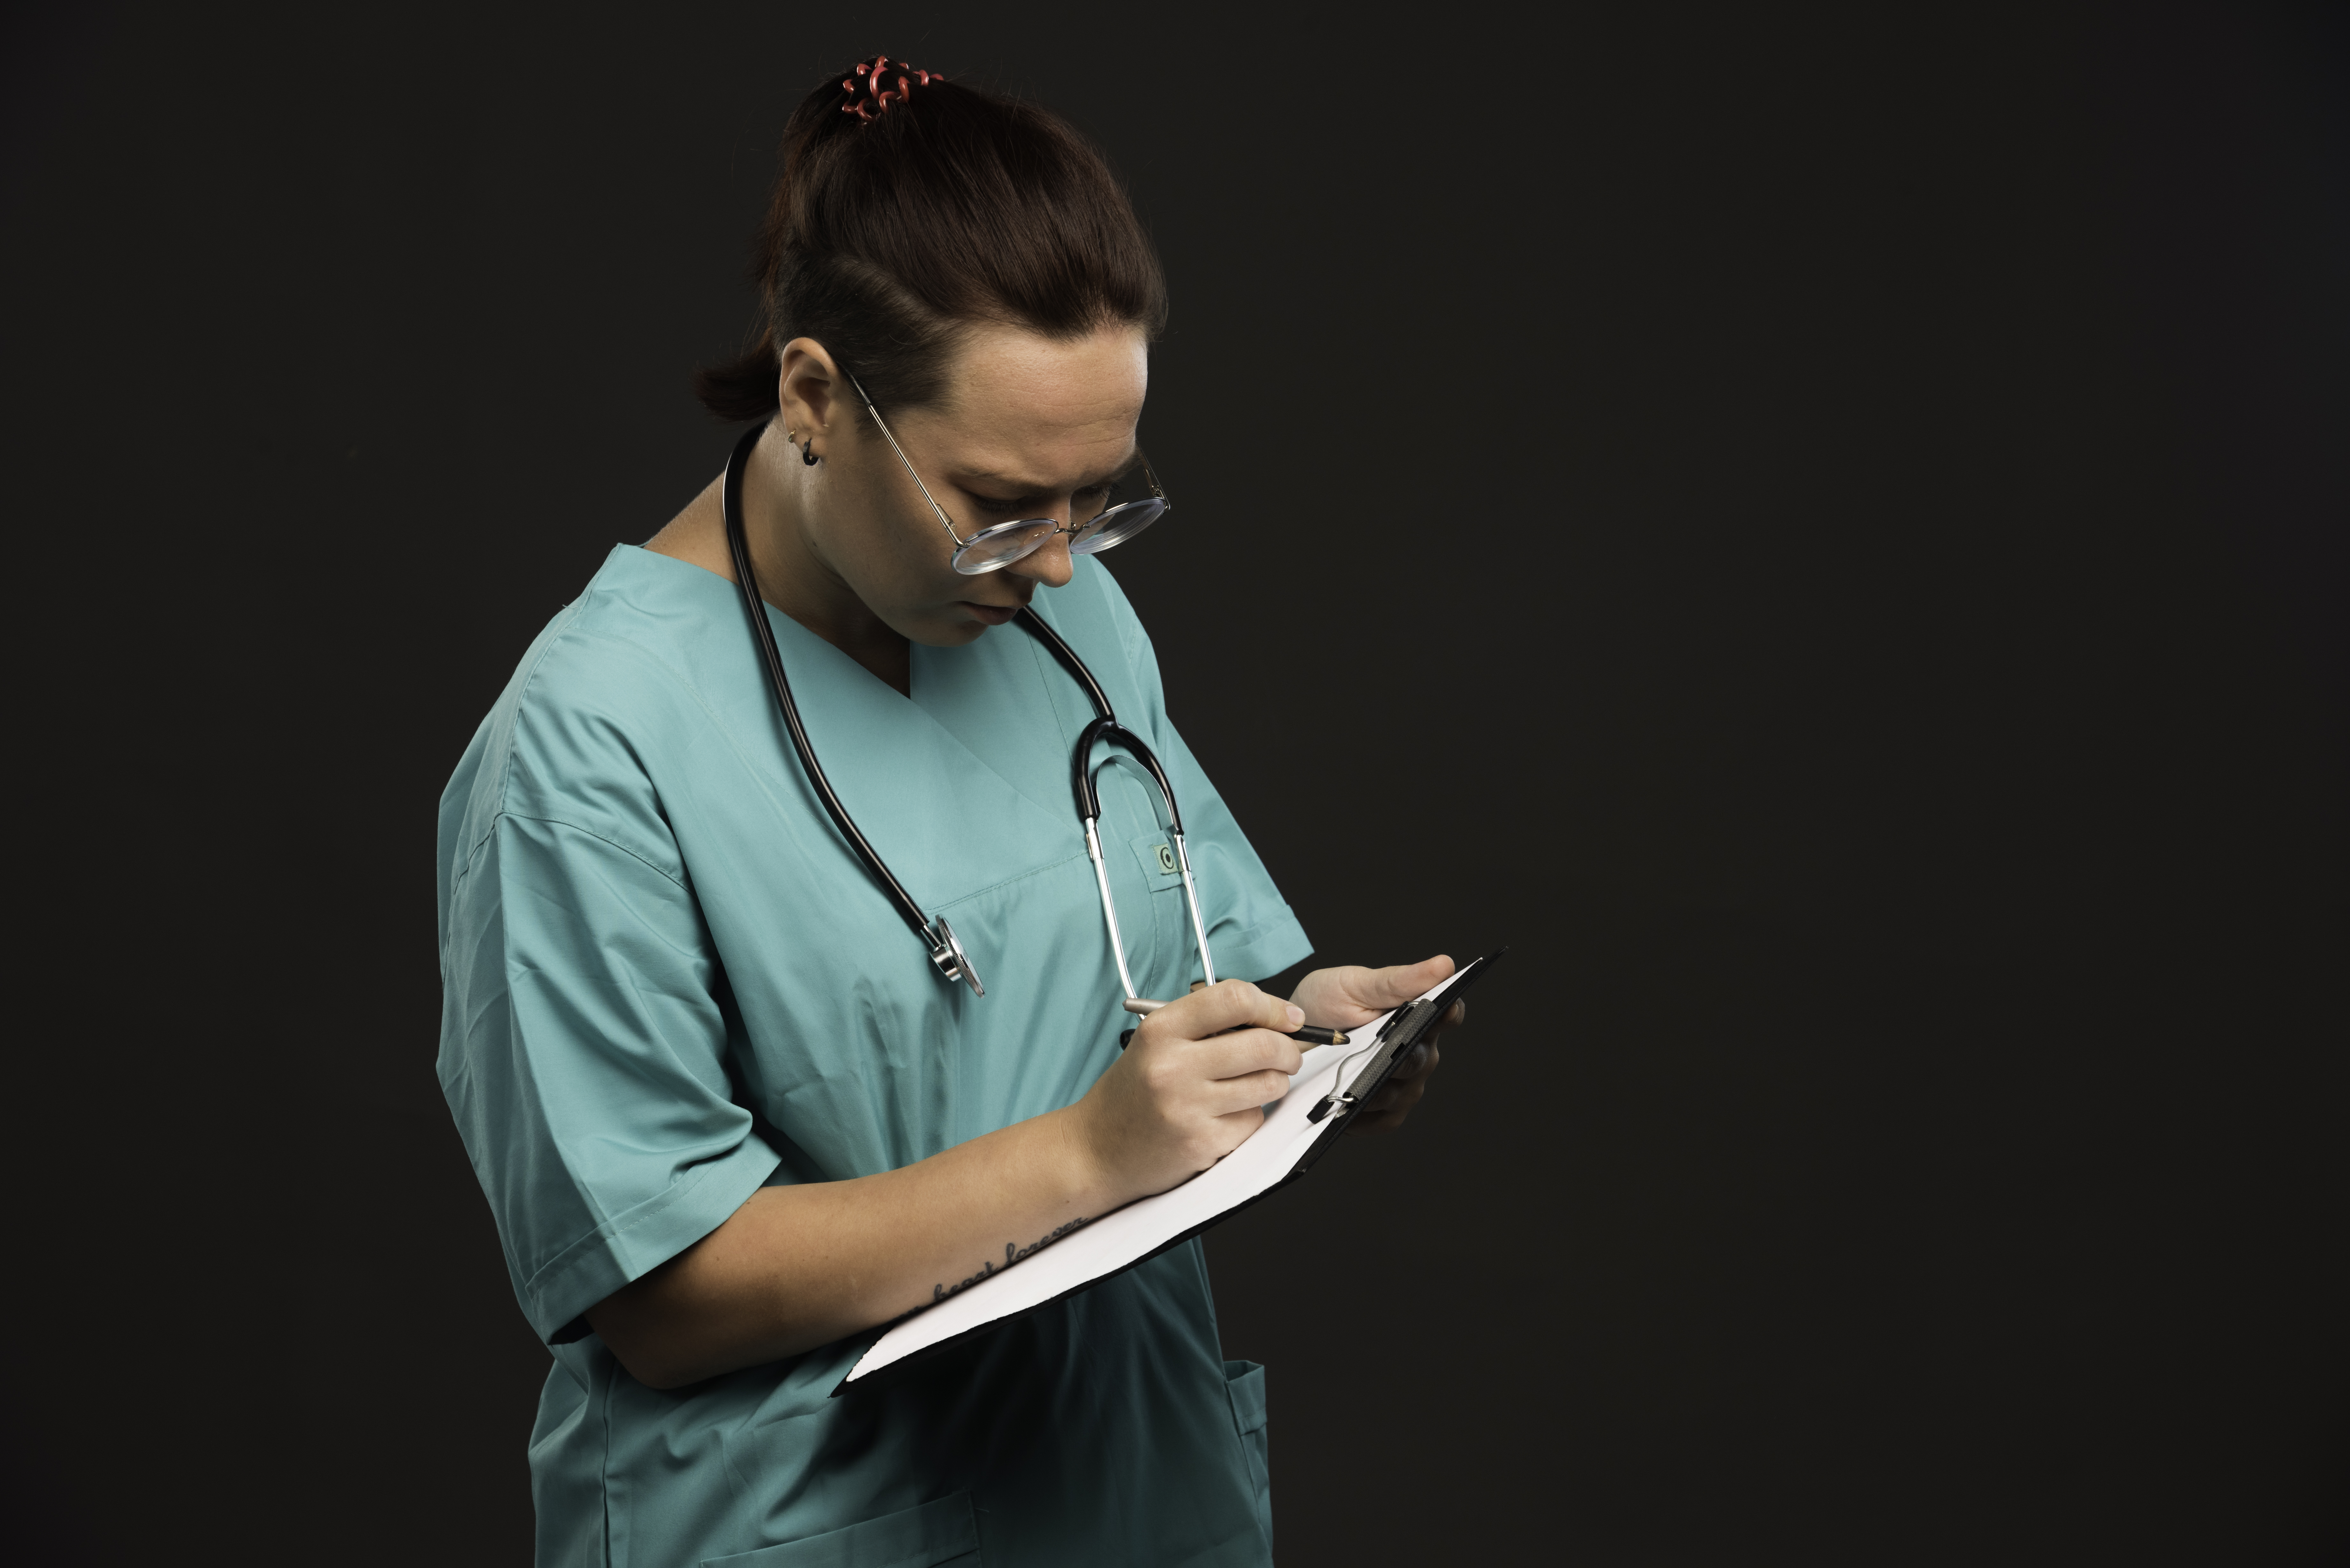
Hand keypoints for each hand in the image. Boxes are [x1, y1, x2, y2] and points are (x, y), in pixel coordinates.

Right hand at [1069, 980, 1305, 1206]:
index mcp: (1161, 1030)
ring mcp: (1189, 1108)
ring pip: (1268, 1084)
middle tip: (1288, 1054)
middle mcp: (1173, 1067)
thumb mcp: (1155, 1042)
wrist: (1096, 1149)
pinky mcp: (1204, 1143)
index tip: (1289, 1018)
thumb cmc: (1132, 1092)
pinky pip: (1254, 1120)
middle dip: (1289, 1049)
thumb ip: (1205, 1023)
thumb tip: (1272, 1016)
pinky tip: (1226, 1115)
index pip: (1234, 999)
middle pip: (1263, 1044)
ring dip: (1276, 1082)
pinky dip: (1250, 1115)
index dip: (1273, 1006)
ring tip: (1258, 1082)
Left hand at [1288, 955, 1464, 1135]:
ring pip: (1405, 1092)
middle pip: (1424, 1059)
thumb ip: (1398, 980)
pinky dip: (1367, 1117)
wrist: (1288, 1037)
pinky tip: (1347, 1108)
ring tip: (1351, 1083)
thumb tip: (1444, 964)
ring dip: (1379, 1088)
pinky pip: (1387, 1120)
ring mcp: (1403, 1084)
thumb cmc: (1325, 1004)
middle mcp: (1416, 1051)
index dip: (1449, 1014)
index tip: (1444, 1009)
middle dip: (1403, 1056)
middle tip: (1379, 1053)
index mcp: (1416, 1016)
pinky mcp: (1385, 1111)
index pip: (1446, 1015)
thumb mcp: (1355, 985)